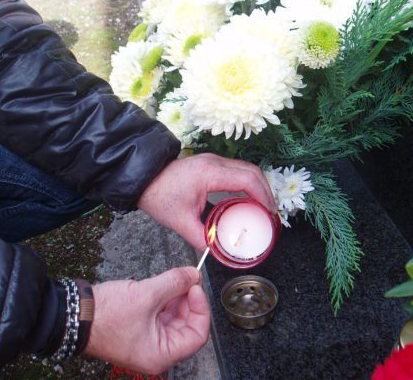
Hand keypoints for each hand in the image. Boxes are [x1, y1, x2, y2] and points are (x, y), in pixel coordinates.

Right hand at [84, 267, 209, 373]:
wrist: (75, 314)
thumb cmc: (105, 315)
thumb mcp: (146, 294)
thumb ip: (174, 283)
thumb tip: (194, 275)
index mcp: (161, 354)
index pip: (197, 335)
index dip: (200, 309)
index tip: (195, 288)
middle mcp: (157, 352)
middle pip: (187, 325)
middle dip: (189, 301)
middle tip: (189, 279)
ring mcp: (149, 340)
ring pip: (175, 318)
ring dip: (178, 298)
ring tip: (177, 279)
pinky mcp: (141, 328)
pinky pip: (162, 314)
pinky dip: (167, 299)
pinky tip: (166, 285)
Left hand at [138, 153, 275, 250]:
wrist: (142, 178)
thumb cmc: (158, 196)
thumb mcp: (180, 221)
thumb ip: (201, 238)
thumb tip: (217, 253)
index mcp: (209, 174)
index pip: (247, 179)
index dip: (263, 195)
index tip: (270, 213)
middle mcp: (214, 162)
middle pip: (252, 171)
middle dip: (265, 191)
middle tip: (271, 213)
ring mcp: (213, 160)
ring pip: (246, 168)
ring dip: (258, 186)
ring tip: (263, 207)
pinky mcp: (210, 163)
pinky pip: (236, 170)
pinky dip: (247, 183)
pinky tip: (247, 199)